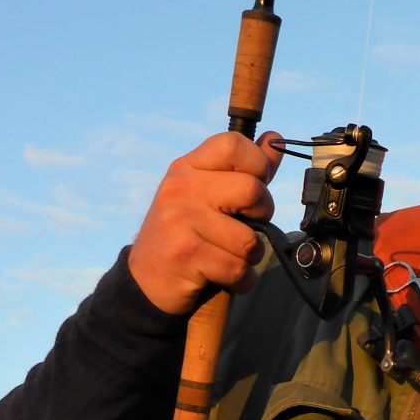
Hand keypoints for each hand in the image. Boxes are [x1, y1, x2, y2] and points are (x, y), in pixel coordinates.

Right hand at [127, 130, 285, 315]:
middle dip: (262, 215)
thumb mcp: (206, 194)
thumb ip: (243, 169)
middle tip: (246, 226)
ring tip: (231, 257)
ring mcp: (180, 221)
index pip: (233, 144)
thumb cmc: (185, 233)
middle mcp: (181, 188)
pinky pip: (238, 269)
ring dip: (250, 257)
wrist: (145, 280)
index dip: (257, 165)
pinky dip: (242, 280)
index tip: (253, 187)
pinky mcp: (185, 255)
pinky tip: (225, 277)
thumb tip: (275, 139)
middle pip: (252, 190)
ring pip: (249, 240)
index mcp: (187, 167)